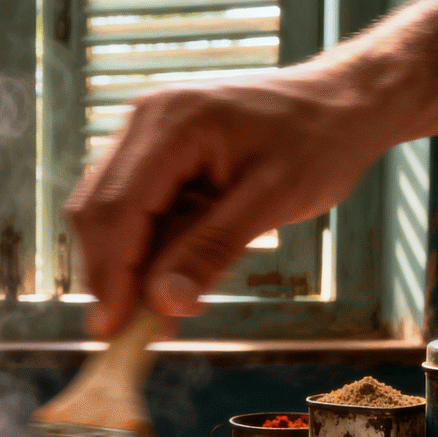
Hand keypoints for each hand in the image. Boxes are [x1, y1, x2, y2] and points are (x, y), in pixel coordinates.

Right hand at [65, 59, 389, 337]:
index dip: (110, 275)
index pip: (117, 209)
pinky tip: (174, 276)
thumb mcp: (275, 200)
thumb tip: (162, 303)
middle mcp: (145, 120)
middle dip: (112, 274)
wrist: (339, 103)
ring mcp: (145, 132)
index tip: (110, 331)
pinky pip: (134, 207)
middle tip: (134, 333)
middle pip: (99, 211)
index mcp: (173, 123)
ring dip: (128, 265)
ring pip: (109, 213)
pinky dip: (146, 247)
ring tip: (162, 312)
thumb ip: (213, 249)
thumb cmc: (318, 141)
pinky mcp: (155, 150)